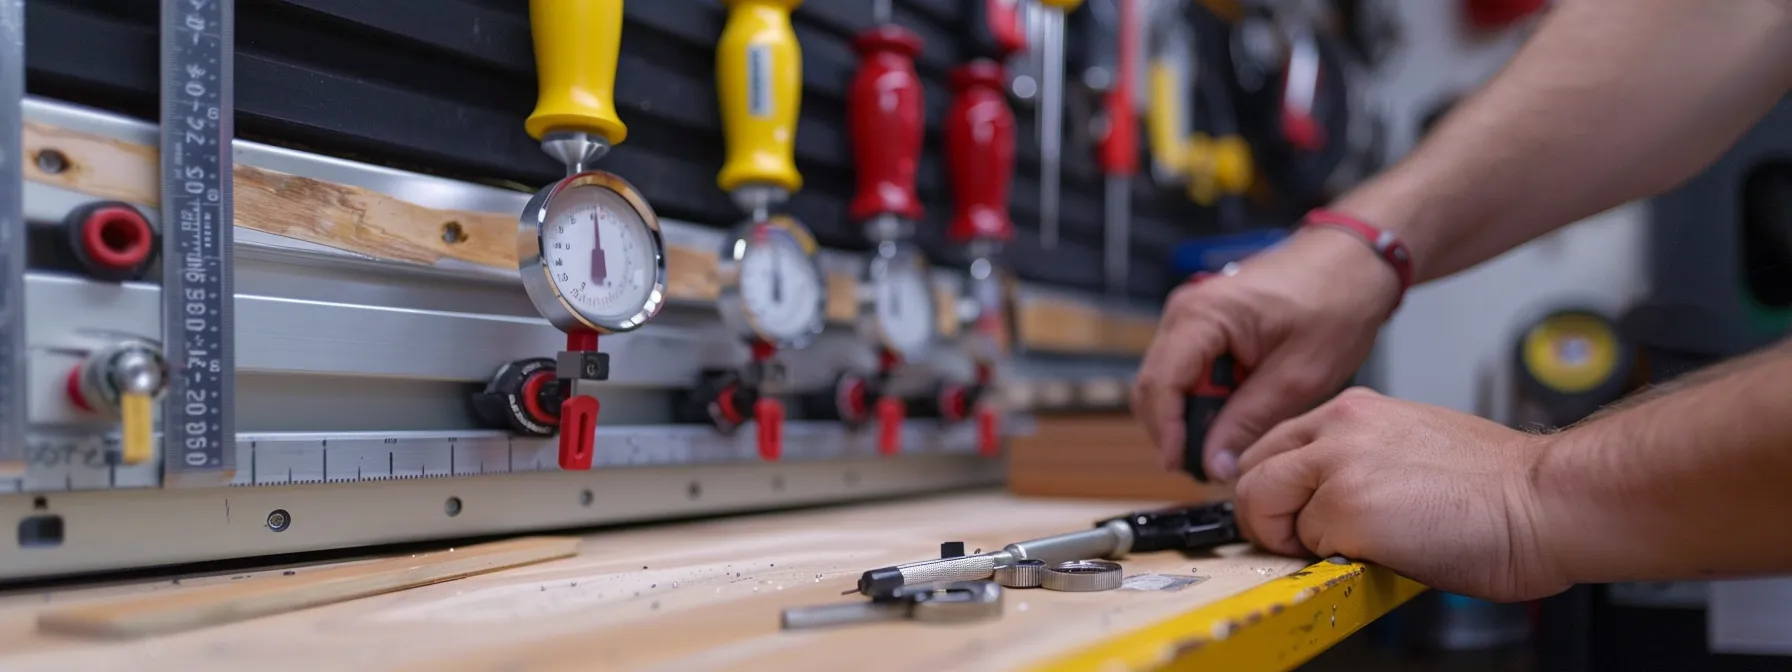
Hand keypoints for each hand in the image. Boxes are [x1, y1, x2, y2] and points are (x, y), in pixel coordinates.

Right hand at [1130, 228, 1398, 480]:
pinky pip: (1188, 369)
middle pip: (1155, 385)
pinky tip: (1233, 415)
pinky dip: (1203, 398)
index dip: (1168, 432)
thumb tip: (1214, 463)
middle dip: (1176, 429)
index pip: (1161, 385)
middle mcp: (1186, 311)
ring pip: (1168, 381)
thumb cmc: (1336, 299)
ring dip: (1190, 416)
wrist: (1355, 260)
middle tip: (1210, 466)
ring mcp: (1192, 315)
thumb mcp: (1298, 375)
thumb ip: (1249, 421)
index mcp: (1203, 315)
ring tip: (1227, 444)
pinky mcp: (1206, 323)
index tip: (1184, 467)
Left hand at [1233, 387, 1569, 601]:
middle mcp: (1338, 427)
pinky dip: (1330, 560)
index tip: (1285, 517)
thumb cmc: (1496, 486)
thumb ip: (1356, 459)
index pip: (1271, 446)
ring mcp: (1338, 464)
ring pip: (1262, 507)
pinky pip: (1303, 545)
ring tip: (1348, 548)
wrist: (1545, 500)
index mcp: (1354, 411)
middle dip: (1266, 517)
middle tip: (1303, 544)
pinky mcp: (1346, 508)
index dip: (1272, 490)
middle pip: (1249, 474)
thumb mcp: (1410, 446)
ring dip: (1293, 540)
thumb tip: (1318, 498)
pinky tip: (1378, 553)